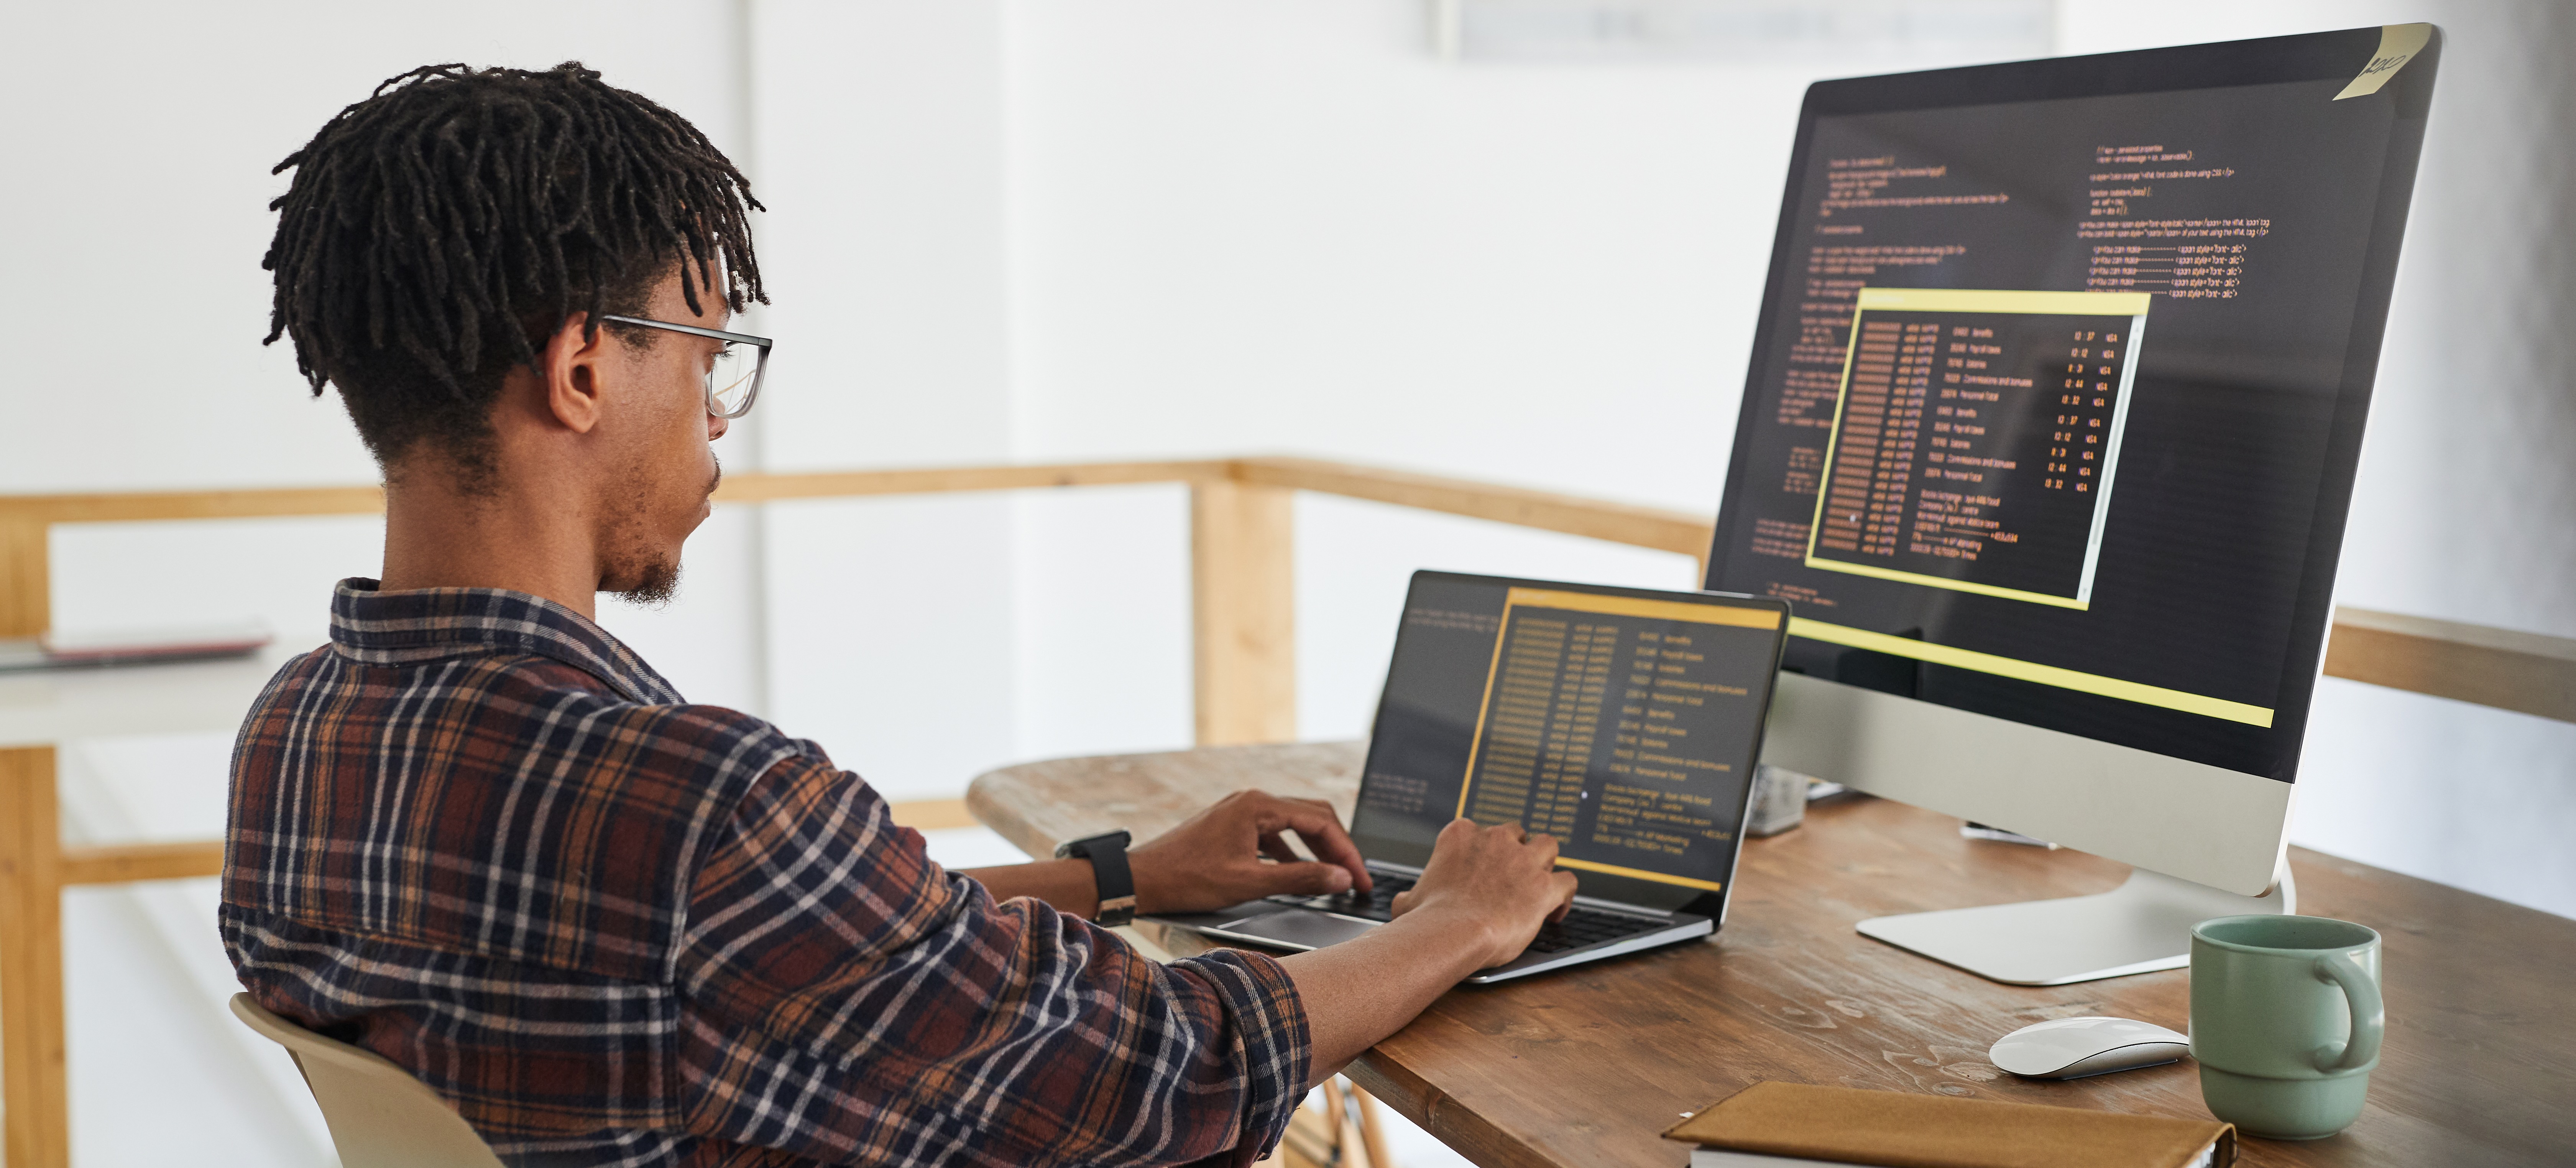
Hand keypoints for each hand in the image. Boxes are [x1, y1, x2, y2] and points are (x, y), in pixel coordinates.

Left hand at [1126, 790, 1374, 913]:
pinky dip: (1292, 853)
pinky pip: (1274, 834)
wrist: (1141, 879)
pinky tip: (1299, 874)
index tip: (1361, 879)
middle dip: (1338, 847)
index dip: (1347, 852)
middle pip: (1312, 817)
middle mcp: (1252, 800)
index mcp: (1258, 806)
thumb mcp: (1250, 882)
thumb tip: (1341, 878)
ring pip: (1294, 825)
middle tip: (1357, 878)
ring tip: (1334, 877)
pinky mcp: (1233, 825)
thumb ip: (1300, 879)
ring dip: (1317, 850)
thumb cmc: (1188, 879)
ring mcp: (1242, 811)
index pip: (1320, 822)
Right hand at [1389, 818, 1578, 968]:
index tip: (1484, 869)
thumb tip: (1402, 902)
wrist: (1452, 933)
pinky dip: (1565, 896)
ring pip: (1548, 846)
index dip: (1484, 851)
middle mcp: (1495, 840)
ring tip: (1541, 881)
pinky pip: (1568, 882)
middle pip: (1516, 833)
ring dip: (1546, 861)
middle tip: (1512, 875)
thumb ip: (1410, 896)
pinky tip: (1557, 910)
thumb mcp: (1409, 902)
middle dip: (1517, 851)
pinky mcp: (1545, 886)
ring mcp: (1524, 860)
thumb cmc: (1428, 919)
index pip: (1478, 831)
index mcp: (1461, 835)